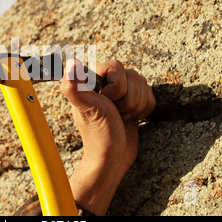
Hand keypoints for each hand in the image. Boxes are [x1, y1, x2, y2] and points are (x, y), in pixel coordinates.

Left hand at [61, 59, 154, 214]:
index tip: (107, 102)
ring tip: (121, 117)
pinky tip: (130, 119)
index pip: (116, 66)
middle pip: (133, 76)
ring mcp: (122, 92)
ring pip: (144, 85)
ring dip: (135, 106)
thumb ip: (74, 88)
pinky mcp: (134, 101)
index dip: (117, 86)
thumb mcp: (86, 109)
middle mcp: (107, 82)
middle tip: (114, 112)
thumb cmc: (97, 134)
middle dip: (128, 99)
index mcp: (93, 79)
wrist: (113, 156)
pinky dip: (143, 111)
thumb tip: (71, 65)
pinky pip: (150, 96)